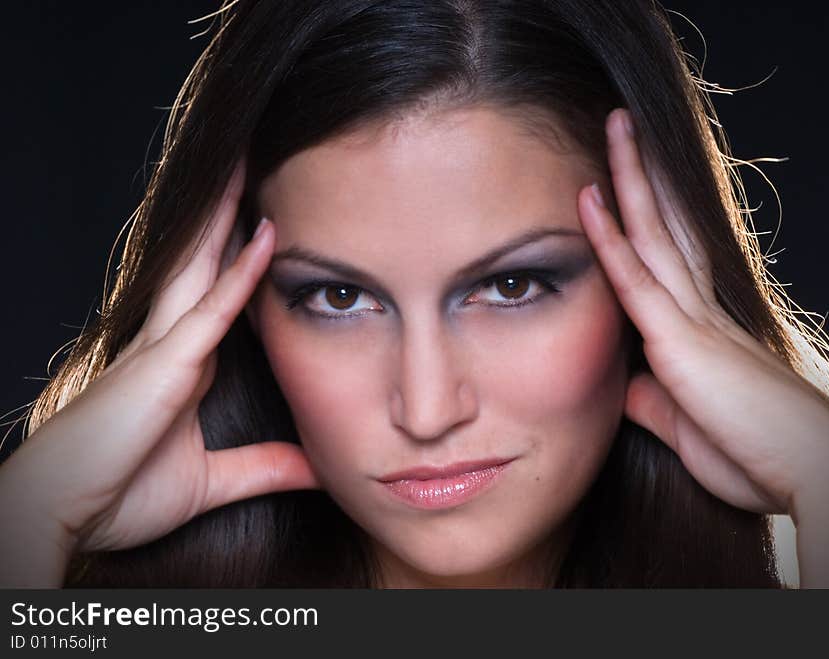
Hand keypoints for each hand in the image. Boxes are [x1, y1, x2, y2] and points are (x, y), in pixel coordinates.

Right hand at [0, 160, 317, 582]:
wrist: (61, 517)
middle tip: (256, 159)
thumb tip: (318, 469)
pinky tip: (265, 233)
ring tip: (250, 160)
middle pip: (206, 261)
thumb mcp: (211, 481)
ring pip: (203, 265)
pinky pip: (210, 309)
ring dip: (228, 214)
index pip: (221, 292)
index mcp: (184, 362)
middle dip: (228, 211)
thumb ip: (265, 468)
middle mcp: (173, 342)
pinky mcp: (163, 365)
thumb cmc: (119, 494)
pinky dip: (240, 271)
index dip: (241, 252)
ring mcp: (165, 347)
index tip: (271, 217)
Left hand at [577, 109, 828, 523]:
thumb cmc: (756, 457)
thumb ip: (655, 399)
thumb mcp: (687, 427)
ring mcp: (695, 320)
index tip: (632, 176)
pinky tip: (590, 199)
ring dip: (630, 178)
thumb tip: (628, 384)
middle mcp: (702, 311)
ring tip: (616, 124)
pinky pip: (637, 280)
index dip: (653, 213)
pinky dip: (611, 239)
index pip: (673, 255)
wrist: (812, 479)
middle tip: (625, 125)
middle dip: (643, 175)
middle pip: (667, 227)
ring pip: (654, 234)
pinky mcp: (685, 342)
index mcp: (705, 329)